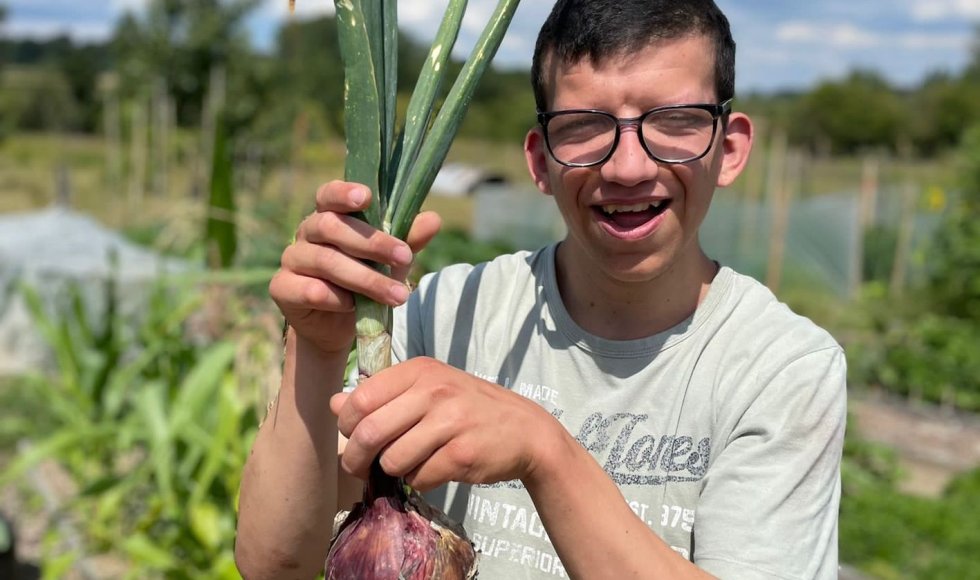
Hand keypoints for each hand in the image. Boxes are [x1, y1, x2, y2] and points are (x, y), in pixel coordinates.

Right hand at [269, 181, 441, 354]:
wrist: (337, 327)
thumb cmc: (363, 283)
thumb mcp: (390, 262)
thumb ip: (408, 240)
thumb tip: (434, 219)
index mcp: (329, 217)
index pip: (328, 195)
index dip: (344, 193)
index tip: (366, 197)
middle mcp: (306, 233)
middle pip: (331, 227)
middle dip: (372, 243)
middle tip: (405, 257)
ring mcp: (291, 260)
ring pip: (326, 262)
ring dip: (366, 279)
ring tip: (398, 296)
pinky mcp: (283, 288)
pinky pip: (310, 290)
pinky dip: (337, 299)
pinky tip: (355, 307)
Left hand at [330, 357, 561, 490]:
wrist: (525, 431)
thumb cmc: (469, 408)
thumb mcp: (427, 390)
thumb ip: (381, 395)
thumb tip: (335, 404)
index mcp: (419, 370)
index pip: (360, 399)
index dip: (347, 426)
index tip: (353, 438)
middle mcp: (434, 391)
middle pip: (369, 433)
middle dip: (357, 459)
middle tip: (361, 467)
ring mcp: (450, 422)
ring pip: (392, 460)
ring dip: (394, 471)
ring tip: (410, 463)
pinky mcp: (462, 454)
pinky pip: (419, 478)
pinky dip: (420, 481)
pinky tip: (436, 469)